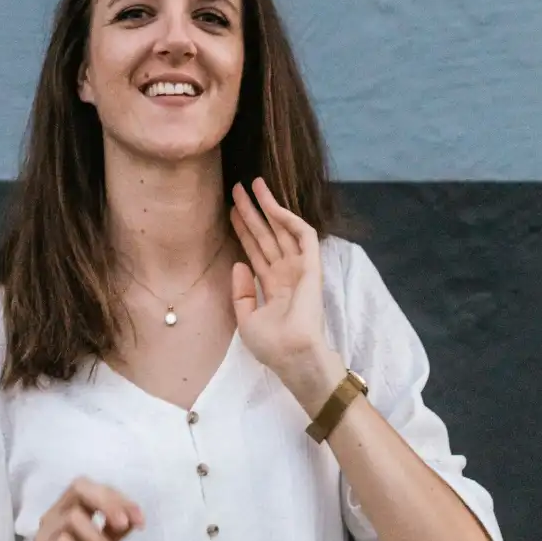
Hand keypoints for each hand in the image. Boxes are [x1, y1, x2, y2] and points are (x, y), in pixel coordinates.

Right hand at [6, 477, 144, 540]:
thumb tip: (135, 517)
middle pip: (78, 488)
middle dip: (108, 503)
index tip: (140, 520)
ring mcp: (45, 537)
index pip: (93, 488)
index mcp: (69, 512)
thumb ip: (114, 533)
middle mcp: (54, 517)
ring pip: (73, 518)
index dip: (119, 498)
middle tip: (125, 525)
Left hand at [230, 179, 339, 404]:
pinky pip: (304, 235)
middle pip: (267, 235)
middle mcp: (286, 273)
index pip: (256, 251)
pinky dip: (289, 218)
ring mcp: (299, 268)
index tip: (230, 210)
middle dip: (252, 212)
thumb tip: (239, 264)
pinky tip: (273, 204)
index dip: (244, 230)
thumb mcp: (246, 319)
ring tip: (252, 185)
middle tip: (237, 188)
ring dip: (269, 207)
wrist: (292, 355)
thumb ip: (242, 292)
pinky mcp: (312, 266)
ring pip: (282, 229)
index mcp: (273, 286)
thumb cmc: (272, 345)